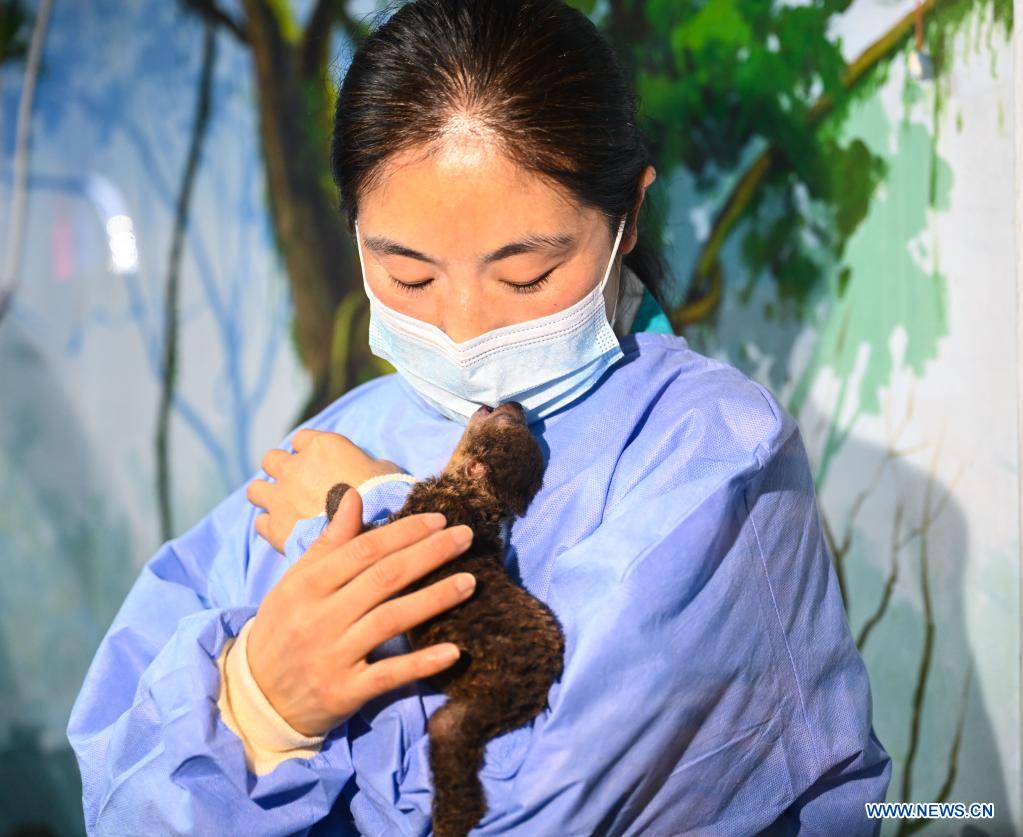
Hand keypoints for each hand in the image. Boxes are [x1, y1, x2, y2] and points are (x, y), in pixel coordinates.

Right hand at [245, 489, 477, 736]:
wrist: (256, 695)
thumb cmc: (284, 627)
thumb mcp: (296, 582)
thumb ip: (329, 541)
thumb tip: (353, 495)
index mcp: (307, 584)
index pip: (364, 550)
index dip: (405, 532)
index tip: (440, 519)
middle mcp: (319, 617)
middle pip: (383, 579)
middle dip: (429, 554)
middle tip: (467, 538)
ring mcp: (332, 656)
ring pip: (390, 621)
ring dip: (434, 599)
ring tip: (470, 582)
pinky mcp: (344, 693)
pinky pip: (388, 675)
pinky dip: (422, 664)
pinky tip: (454, 650)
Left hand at [247, 428, 404, 552]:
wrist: (373, 530)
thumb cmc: (386, 495)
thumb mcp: (384, 468)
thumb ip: (365, 463)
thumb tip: (369, 468)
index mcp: (322, 446)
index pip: (301, 439)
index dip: (308, 451)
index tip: (317, 463)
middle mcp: (295, 467)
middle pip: (271, 459)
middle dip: (281, 470)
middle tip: (296, 485)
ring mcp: (281, 497)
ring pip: (255, 489)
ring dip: (266, 495)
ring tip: (282, 507)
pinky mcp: (276, 527)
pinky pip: (260, 522)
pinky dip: (270, 525)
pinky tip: (285, 531)